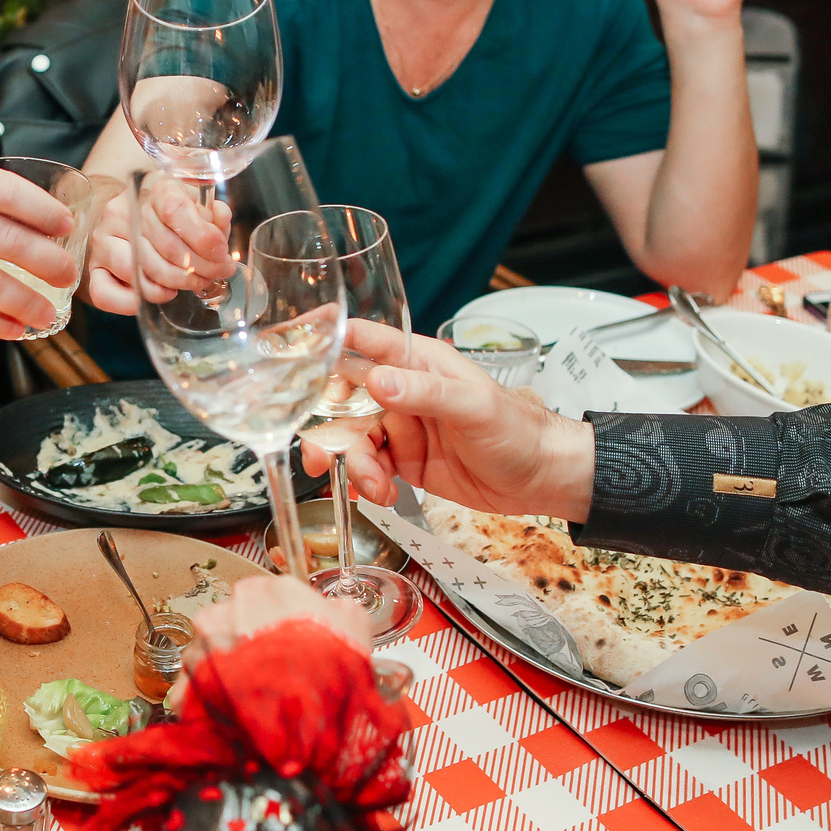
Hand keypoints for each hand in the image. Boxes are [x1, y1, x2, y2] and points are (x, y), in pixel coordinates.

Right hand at [85, 167, 232, 314]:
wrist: (137, 224)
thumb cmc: (176, 220)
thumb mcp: (200, 211)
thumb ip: (213, 217)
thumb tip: (219, 219)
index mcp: (154, 191)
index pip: (174, 210)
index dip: (202, 237)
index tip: (220, 253)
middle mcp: (122, 212)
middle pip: (164, 246)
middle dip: (197, 268)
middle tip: (213, 275)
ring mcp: (103, 241)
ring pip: (139, 271)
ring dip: (172, 285)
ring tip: (191, 284)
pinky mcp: (94, 268)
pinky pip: (105, 294)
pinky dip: (134, 302)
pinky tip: (160, 293)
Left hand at [167, 573, 370, 710]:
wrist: (305, 718)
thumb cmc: (331, 669)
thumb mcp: (355, 626)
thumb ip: (339, 608)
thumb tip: (335, 607)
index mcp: (268, 589)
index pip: (265, 595)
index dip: (275, 620)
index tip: (284, 640)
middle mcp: (230, 607)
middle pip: (233, 618)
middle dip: (246, 641)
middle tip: (269, 670)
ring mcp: (205, 641)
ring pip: (211, 648)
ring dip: (225, 667)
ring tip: (250, 694)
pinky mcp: (190, 675)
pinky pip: (195, 682)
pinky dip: (209, 694)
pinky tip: (232, 709)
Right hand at [319, 321, 598, 520]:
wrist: (542, 479)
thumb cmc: (518, 430)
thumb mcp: (473, 407)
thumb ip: (425, 393)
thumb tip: (378, 380)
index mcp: (417, 362)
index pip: (362, 338)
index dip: (323, 335)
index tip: (288, 342)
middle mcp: (402, 389)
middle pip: (341, 398)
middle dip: (326, 426)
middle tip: (319, 455)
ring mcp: (400, 426)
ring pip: (352, 439)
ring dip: (353, 464)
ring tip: (373, 486)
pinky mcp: (403, 460)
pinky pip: (368, 467)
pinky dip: (367, 483)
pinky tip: (382, 494)